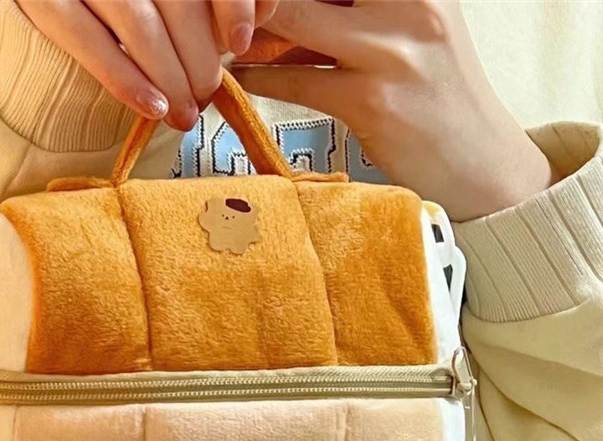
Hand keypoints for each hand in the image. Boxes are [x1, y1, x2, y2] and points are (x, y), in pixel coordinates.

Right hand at [18, 0, 278, 129]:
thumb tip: (264, 8)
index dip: (230, 3)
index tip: (243, 42)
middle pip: (175, 0)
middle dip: (199, 57)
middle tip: (206, 94)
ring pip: (138, 24)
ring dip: (170, 78)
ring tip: (184, 115)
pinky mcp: (40, 0)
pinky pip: (87, 43)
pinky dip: (125, 80)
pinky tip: (153, 108)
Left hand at [235, 0, 557, 220]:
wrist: (481, 164)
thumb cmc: (439, 94)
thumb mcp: (413, 26)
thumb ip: (357, 6)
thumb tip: (280, 7)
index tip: (253, 0)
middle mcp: (410, 0)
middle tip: (220, 8)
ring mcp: (390, 50)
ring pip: (291, 18)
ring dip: (247, 29)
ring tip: (223, 37)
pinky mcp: (370, 102)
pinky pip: (294, 81)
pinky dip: (258, 79)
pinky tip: (237, 78)